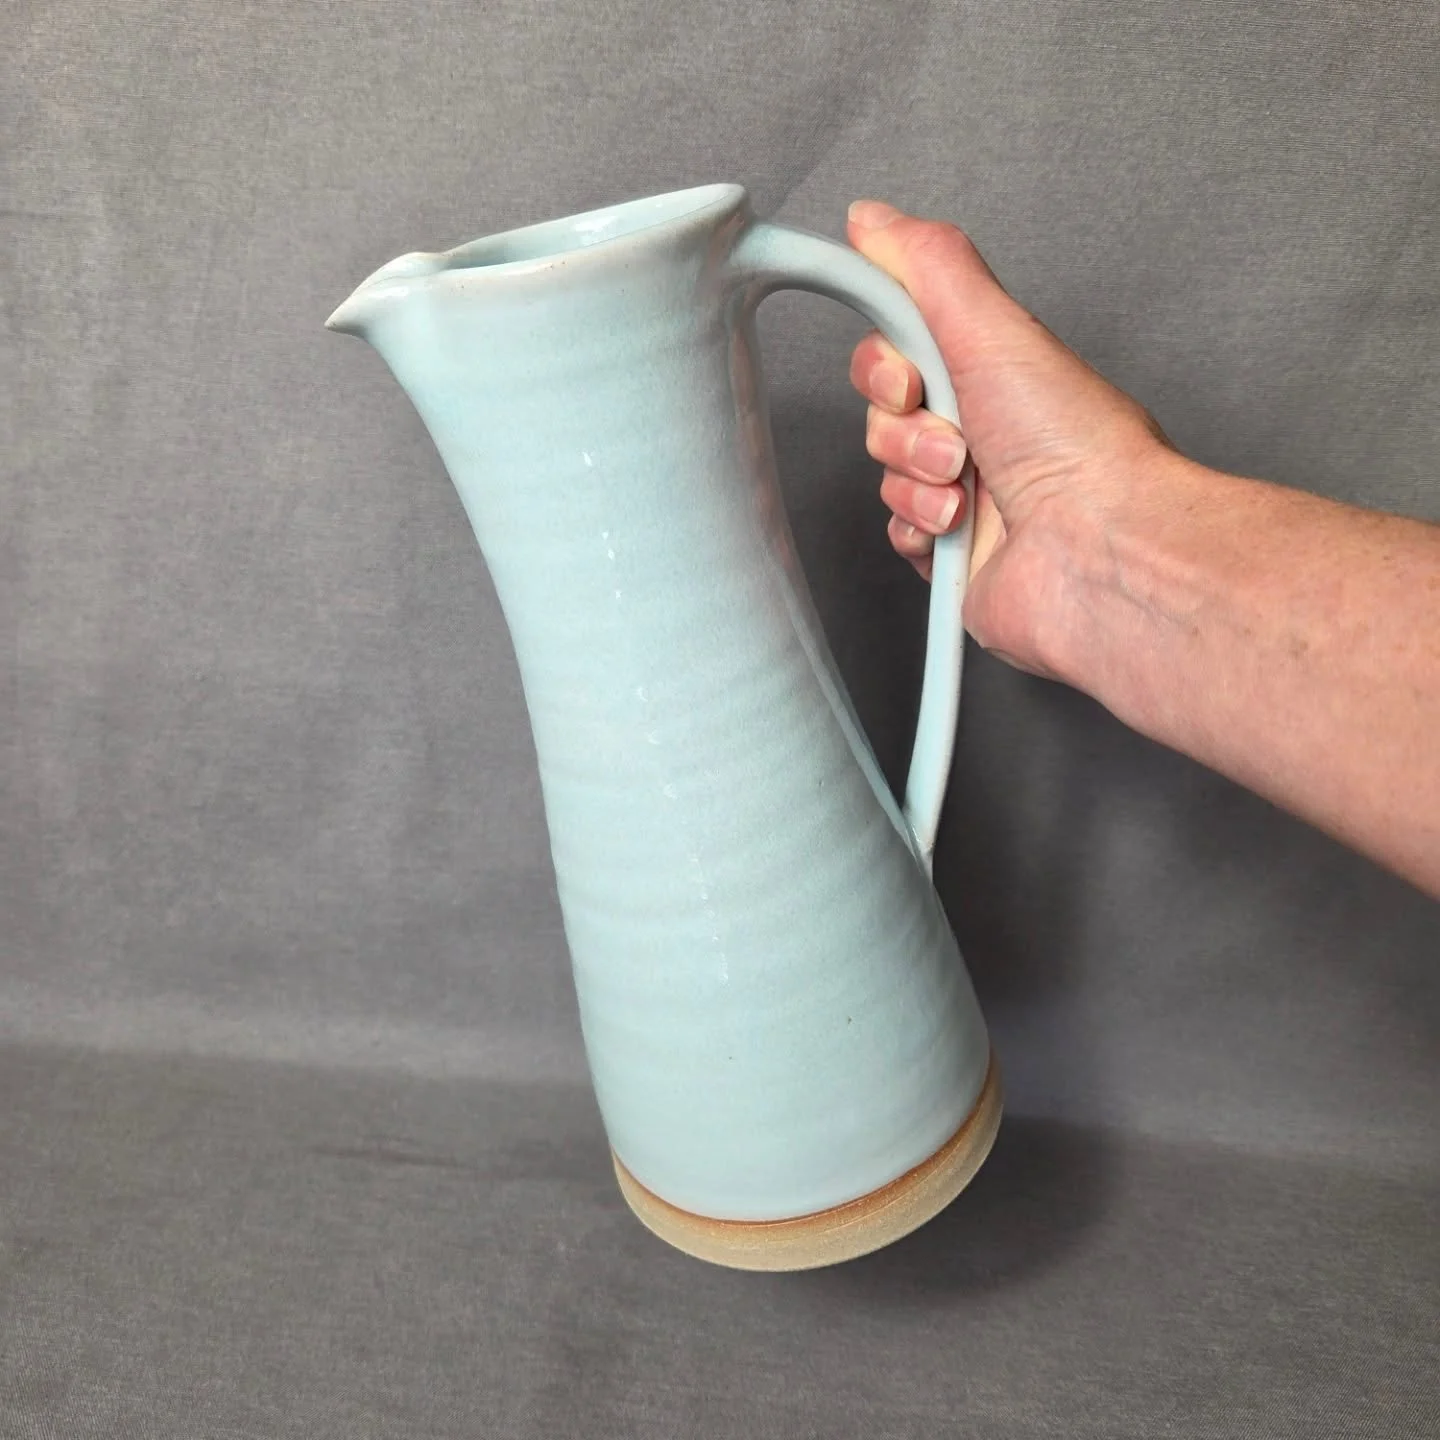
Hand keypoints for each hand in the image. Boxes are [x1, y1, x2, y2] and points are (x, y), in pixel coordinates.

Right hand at [846, 200, 1171, 679]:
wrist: (1098, 551)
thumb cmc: (1074, 446)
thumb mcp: (994, 327)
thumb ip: (927, 265)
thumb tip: (872, 219)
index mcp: (994, 372)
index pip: (900, 349)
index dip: (886, 364)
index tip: (908, 376)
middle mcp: (984, 429)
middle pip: (884, 416)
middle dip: (903, 430)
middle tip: (955, 441)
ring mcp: (969, 495)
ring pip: (887, 477)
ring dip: (913, 483)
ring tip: (967, 494)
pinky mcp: (957, 555)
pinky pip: (899, 533)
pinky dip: (918, 531)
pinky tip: (957, 533)